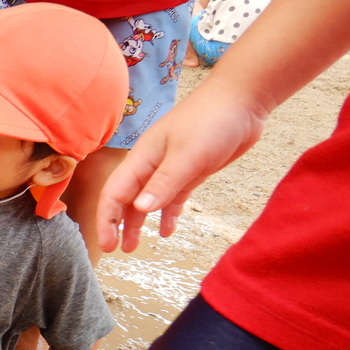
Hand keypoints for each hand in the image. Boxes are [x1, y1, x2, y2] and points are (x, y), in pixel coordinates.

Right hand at [97, 80, 268, 252]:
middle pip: (126, 199)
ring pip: (147, 201)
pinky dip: (167, 214)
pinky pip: (172, 198)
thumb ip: (164, 183)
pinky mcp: (190, 171)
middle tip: (115, 250)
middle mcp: (151, 165)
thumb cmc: (211, 120)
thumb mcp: (187, 154)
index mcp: (142, 158)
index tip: (107, 244)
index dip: (107, 219)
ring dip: (139, 223)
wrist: (243, 99)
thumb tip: (139, 209)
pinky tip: (166, 231)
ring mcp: (170, 169)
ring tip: (134, 246)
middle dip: (117, 225)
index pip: (114, 193)